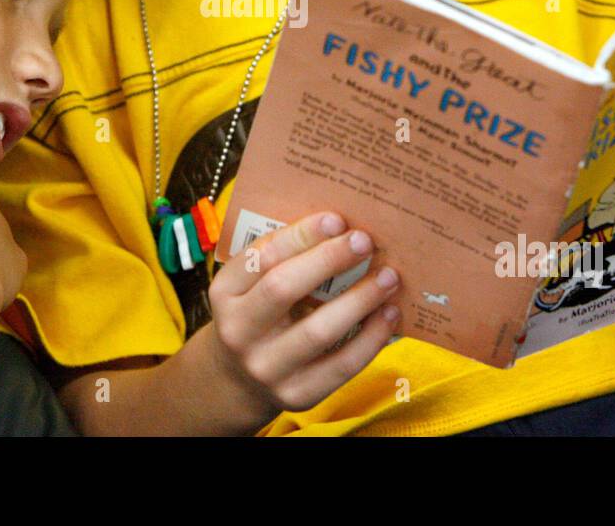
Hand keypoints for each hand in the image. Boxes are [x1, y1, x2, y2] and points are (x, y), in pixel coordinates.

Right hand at [207, 212, 400, 414]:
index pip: (260, 257)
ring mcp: (265, 368)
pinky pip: (341, 365)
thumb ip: (284, 258)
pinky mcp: (296, 395)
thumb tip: (343, 227)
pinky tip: (389, 314)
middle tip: (365, 241)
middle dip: (329, 260)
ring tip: (389, 277)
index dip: (300, 236)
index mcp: (224, 293)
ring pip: (317, 330)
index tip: (337, 219)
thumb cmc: (258, 314)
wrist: (238, 381)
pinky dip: (371, 338)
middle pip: (283, 289)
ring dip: (359, 299)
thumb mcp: (251, 286)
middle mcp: (238, 331)